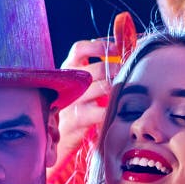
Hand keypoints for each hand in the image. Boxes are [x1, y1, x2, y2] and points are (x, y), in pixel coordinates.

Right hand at [55, 39, 119, 164]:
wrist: (56, 137)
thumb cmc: (74, 107)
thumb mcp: (78, 86)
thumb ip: (93, 70)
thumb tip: (121, 49)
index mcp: (66, 69)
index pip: (80, 49)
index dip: (99, 46)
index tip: (116, 48)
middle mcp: (67, 84)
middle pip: (97, 68)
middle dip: (116, 69)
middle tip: (127, 74)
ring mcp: (71, 102)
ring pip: (102, 88)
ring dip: (118, 88)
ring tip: (127, 91)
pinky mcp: (77, 120)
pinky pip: (102, 111)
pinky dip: (114, 109)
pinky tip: (120, 110)